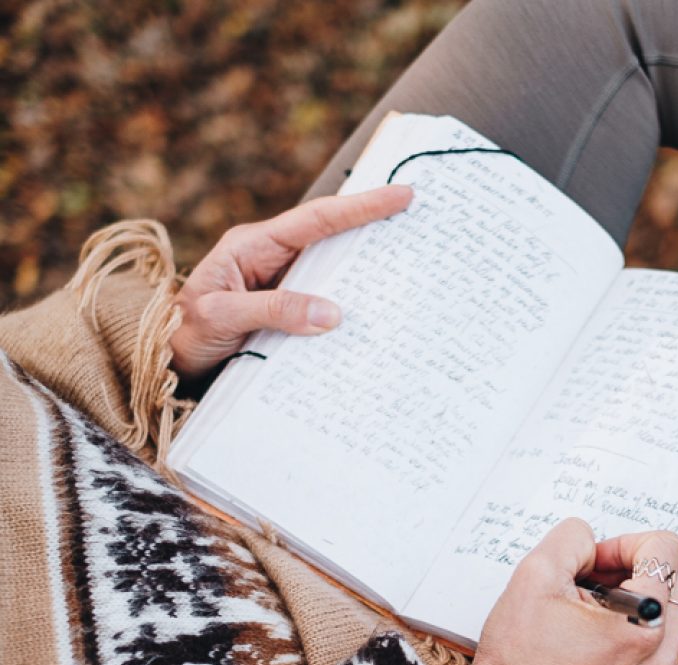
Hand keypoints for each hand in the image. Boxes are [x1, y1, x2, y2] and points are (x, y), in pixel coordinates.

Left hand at [169, 185, 412, 379]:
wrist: (164, 363)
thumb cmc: (185, 334)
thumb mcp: (222, 318)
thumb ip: (275, 310)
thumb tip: (334, 314)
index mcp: (253, 246)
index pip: (316, 220)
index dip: (360, 208)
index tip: (401, 195)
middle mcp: (271, 260)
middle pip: (332, 239)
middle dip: (374, 229)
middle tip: (420, 222)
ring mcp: (281, 286)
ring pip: (333, 273)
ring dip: (367, 273)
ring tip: (409, 270)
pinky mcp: (287, 314)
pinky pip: (324, 307)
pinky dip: (350, 310)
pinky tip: (375, 318)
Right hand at [448, 518, 677, 664]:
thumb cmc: (517, 658)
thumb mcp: (535, 574)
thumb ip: (573, 538)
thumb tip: (594, 540)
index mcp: (644, 623)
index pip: (668, 548)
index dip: (624, 542)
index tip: (593, 562)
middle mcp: (664, 652)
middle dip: (639, 560)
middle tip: (596, 575)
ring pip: (675, 601)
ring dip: (637, 588)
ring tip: (592, 604)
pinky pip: (663, 632)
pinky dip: (636, 618)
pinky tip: (596, 628)